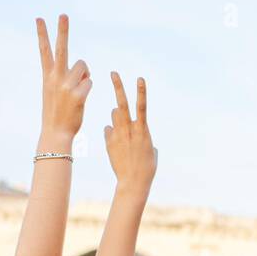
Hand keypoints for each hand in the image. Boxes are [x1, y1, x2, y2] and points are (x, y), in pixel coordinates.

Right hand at [37, 14, 91, 146]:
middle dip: (62, 31)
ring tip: (77, 89)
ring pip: (84, 66)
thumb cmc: (57, 112)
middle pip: (61, 49)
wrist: (55, 132)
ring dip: (85, 75)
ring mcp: (66, 86)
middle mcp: (55, 78)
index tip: (39, 18)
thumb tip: (84, 68)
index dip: (42, 34)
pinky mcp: (78, 94)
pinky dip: (88, 88)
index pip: (44, 51)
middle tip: (63, 14)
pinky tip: (81, 99)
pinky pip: (90, 82)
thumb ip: (66, 77)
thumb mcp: (54, 91)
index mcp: (47, 76)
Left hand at [103, 72, 155, 192]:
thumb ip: (138, 131)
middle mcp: (130, 130)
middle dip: (118, 87)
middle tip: (113, 73)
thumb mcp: (147, 147)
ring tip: (123, 126)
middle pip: (122, 104)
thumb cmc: (146, 166)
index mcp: (143, 130)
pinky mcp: (109, 143)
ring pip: (115, 115)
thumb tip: (121, 121)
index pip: (141, 106)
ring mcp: (118, 136)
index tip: (139, 78)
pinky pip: (109, 130)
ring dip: (117, 113)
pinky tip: (117, 143)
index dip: (141, 92)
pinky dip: (112, 131)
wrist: (133, 182)